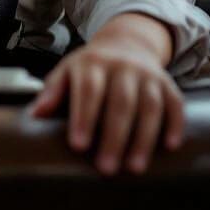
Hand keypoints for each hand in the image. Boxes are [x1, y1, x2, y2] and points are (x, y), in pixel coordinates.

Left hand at [27, 24, 183, 174]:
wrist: (125, 42)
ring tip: (134, 168)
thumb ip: (52, 92)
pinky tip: (170, 146)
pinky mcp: (167, 83)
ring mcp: (147, 74)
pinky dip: (175, 124)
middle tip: (106, 168)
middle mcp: (122, 66)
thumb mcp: (67, 71)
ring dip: (143, 138)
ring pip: (149, 105)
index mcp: (92, 63)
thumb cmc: (91, 66)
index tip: (78, 145)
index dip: (84, 117)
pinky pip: (175, 103)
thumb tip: (35, 114)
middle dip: (114, 136)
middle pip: (120, 101)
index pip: (88, 89)